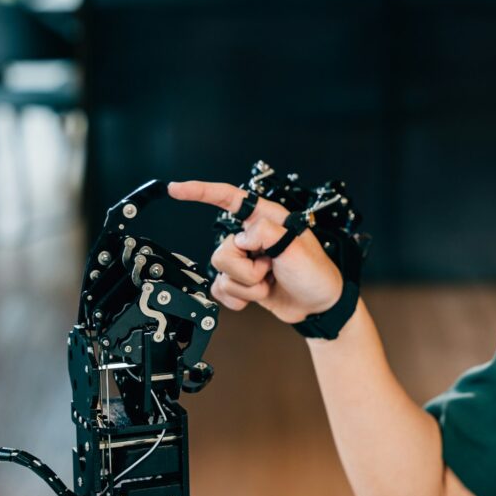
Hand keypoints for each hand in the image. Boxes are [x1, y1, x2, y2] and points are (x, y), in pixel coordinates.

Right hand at [168, 180, 343, 322]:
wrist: (318, 307)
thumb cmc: (315, 273)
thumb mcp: (296, 246)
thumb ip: (265, 233)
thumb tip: (240, 238)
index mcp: (266, 219)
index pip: (228, 198)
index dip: (200, 191)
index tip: (176, 189)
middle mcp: (252, 237)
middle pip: (222, 249)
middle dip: (246, 269)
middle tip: (271, 270)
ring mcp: (245, 261)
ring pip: (221, 272)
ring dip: (249, 286)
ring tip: (270, 282)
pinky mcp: (241, 282)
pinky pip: (221, 290)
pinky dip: (239, 299)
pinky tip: (258, 296)